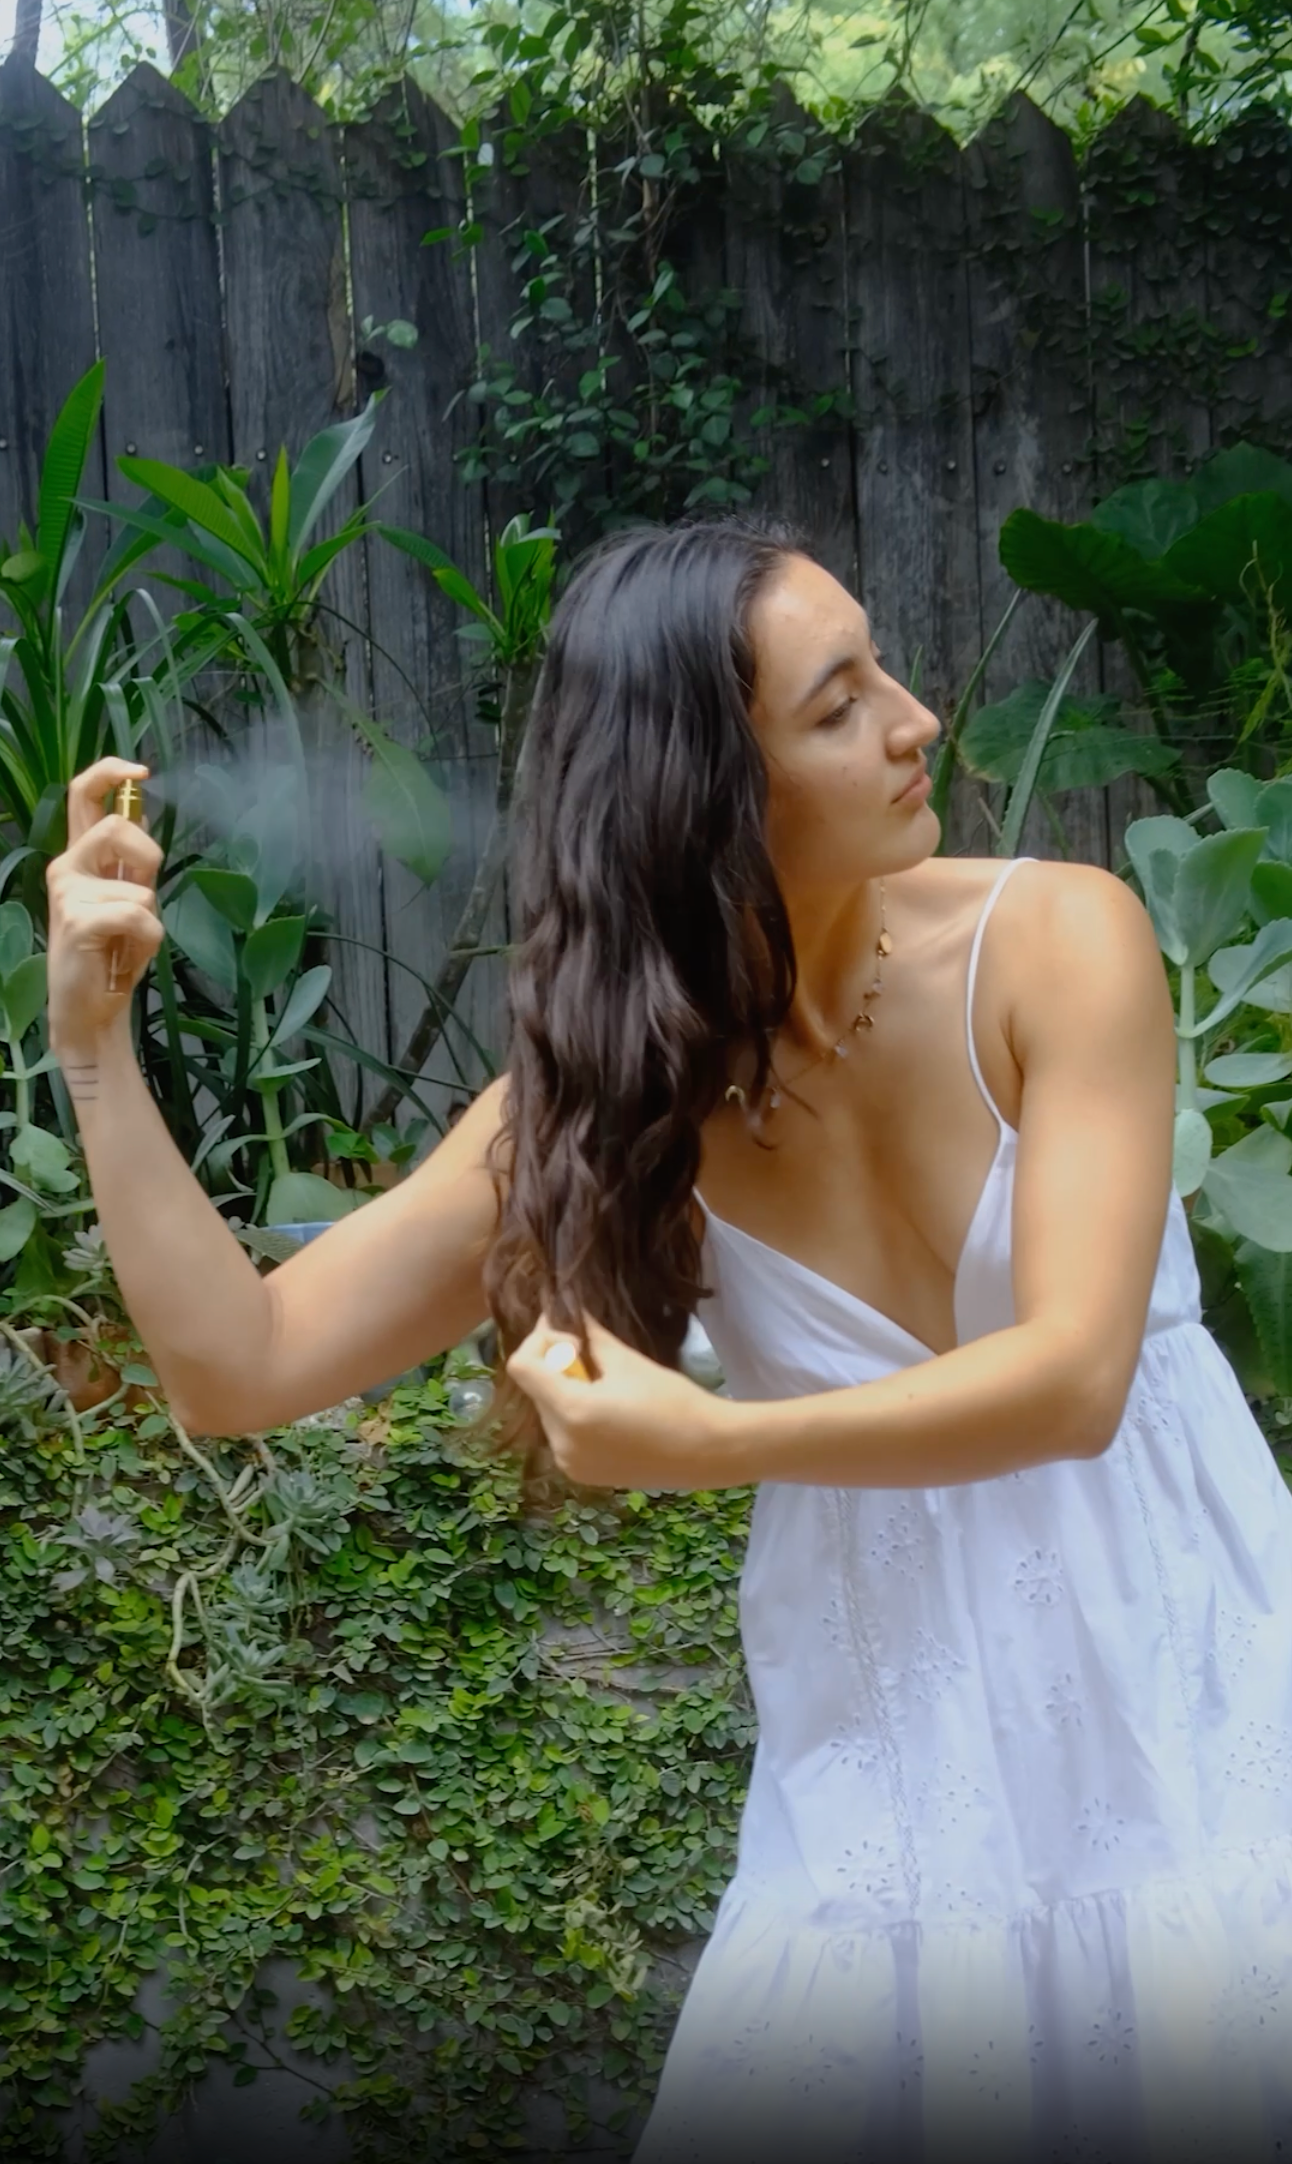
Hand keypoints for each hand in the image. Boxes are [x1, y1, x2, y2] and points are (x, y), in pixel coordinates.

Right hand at [46, 759, 164, 1057]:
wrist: (91, 1010)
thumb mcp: (127, 900)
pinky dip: (148, 940)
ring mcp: (68, 893)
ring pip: (141, 887)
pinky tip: (126, 956)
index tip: (141, 771)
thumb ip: (130, 864)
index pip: (83, 795)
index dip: (111, 772)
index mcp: (79, 857)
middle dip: (148, 858)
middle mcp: (67, 867)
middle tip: (142, 895)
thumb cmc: (112, 955)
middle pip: (117, 827)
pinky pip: (139, 915)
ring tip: (127, 942)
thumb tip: (143, 819)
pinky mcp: (76, 921)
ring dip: (150, 920)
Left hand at [505, 1312, 735, 1490]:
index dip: (539, 1341)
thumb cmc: (673, 1402)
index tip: (572, 1334)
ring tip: (604, 1383)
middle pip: (536, 1389)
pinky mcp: (582, 1475)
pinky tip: (607, 1409)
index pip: (522, 1367)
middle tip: (590, 1351)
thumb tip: (570, 1306)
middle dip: (555, 1365)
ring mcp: (569, 1463)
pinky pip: (563, 1434)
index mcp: (572, 1412)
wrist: (708, 1451)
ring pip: (548, 1411)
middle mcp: (561, 1443)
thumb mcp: (628, 1362)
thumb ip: (592, 1337)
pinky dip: (574, 1414)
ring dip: (565, 1390)